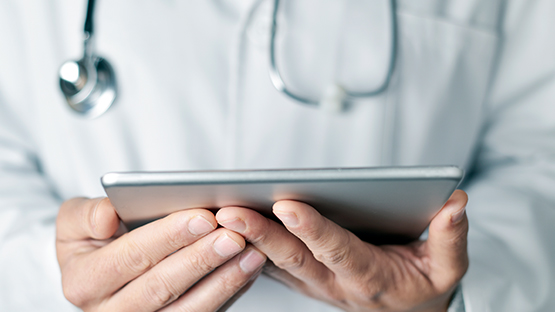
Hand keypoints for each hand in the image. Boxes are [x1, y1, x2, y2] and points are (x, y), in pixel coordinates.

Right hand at [56, 197, 265, 310]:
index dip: (168, 237)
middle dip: (201, 259)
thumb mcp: (75, 221)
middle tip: (233, 236)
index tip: (204, 217)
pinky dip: (230, 292)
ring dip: (223, 281)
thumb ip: (85, 215)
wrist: (101, 268)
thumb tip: (107, 217)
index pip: (131, 257)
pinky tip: (249, 269)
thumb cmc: (96, 237)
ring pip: (187, 309)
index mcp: (84, 282)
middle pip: (162, 286)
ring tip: (252, 253)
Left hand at [216, 190, 468, 311]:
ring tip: (216, 213)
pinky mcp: (300, 278)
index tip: (288, 205)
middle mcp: (332, 283)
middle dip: (259, 233)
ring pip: (272, 260)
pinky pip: (268, 263)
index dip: (314, 229)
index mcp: (368, 277)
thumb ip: (450, 238)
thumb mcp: (447, 269)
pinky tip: (223, 225)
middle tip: (229, 211)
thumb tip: (455, 204)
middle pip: (292, 257)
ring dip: (244, 239)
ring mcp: (312, 283)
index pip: (337, 250)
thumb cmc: (422, 286)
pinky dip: (245, 246)